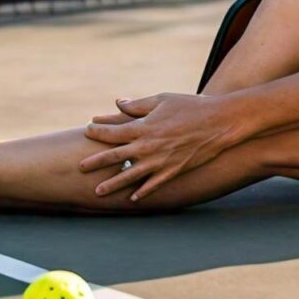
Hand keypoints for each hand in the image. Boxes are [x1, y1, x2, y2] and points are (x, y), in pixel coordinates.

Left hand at [80, 92, 240, 200]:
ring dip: (113, 184)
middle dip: (96, 162)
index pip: (114, 131)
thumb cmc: (190, 106)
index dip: (99, 131)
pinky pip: (154, 184)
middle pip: (116, 157)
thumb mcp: (162, 99)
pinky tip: (132, 198)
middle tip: (80, 167)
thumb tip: (119, 103)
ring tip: (98, 192)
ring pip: (131, 176)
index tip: (87, 130)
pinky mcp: (173, 170)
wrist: (218, 122)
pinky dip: (142, 192)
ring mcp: (161, 161)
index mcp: (145, 126)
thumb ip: (139, 104)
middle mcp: (149, 146)